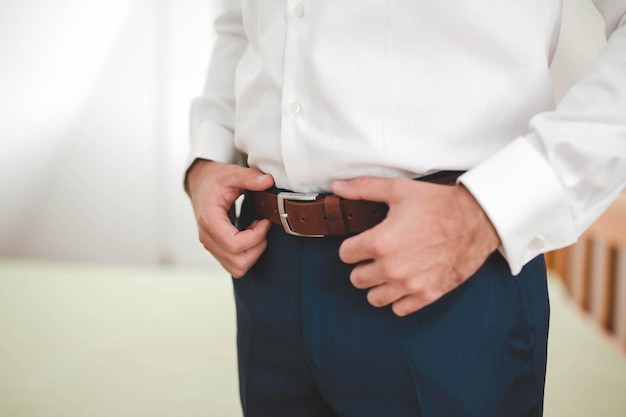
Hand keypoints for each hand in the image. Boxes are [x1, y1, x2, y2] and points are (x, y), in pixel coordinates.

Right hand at [186, 160, 274, 277]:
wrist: (200, 183)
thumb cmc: (214, 180)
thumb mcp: (232, 173)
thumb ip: (249, 177)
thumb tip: (268, 181)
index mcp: (209, 220)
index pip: (234, 244)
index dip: (256, 237)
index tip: (264, 221)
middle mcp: (207, 237)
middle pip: (238, 261)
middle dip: (257, 247)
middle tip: (262, 226)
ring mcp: (210, 245)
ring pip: (237, 268)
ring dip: (253, 253)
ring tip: (256, 231)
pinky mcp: (216, 249)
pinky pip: (235, 265)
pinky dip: (248, 255)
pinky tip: (250, 235)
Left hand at [332, 177, 499, 315]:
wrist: (478, 220)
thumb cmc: (438, 204)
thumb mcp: (399, 190)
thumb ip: (364, 189)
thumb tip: (338, 187)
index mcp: (380, 242)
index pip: (345, 255)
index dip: (352, 246)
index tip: (363, 242)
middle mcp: (392, 268)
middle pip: (356, 279)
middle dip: (363, 266)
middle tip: (376, 255)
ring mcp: (410, 284)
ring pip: (374, 298)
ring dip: (377, 284)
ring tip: (388, 270)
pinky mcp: (428, 295)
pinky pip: (398, 309)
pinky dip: (398, 298)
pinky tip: (404, 282)